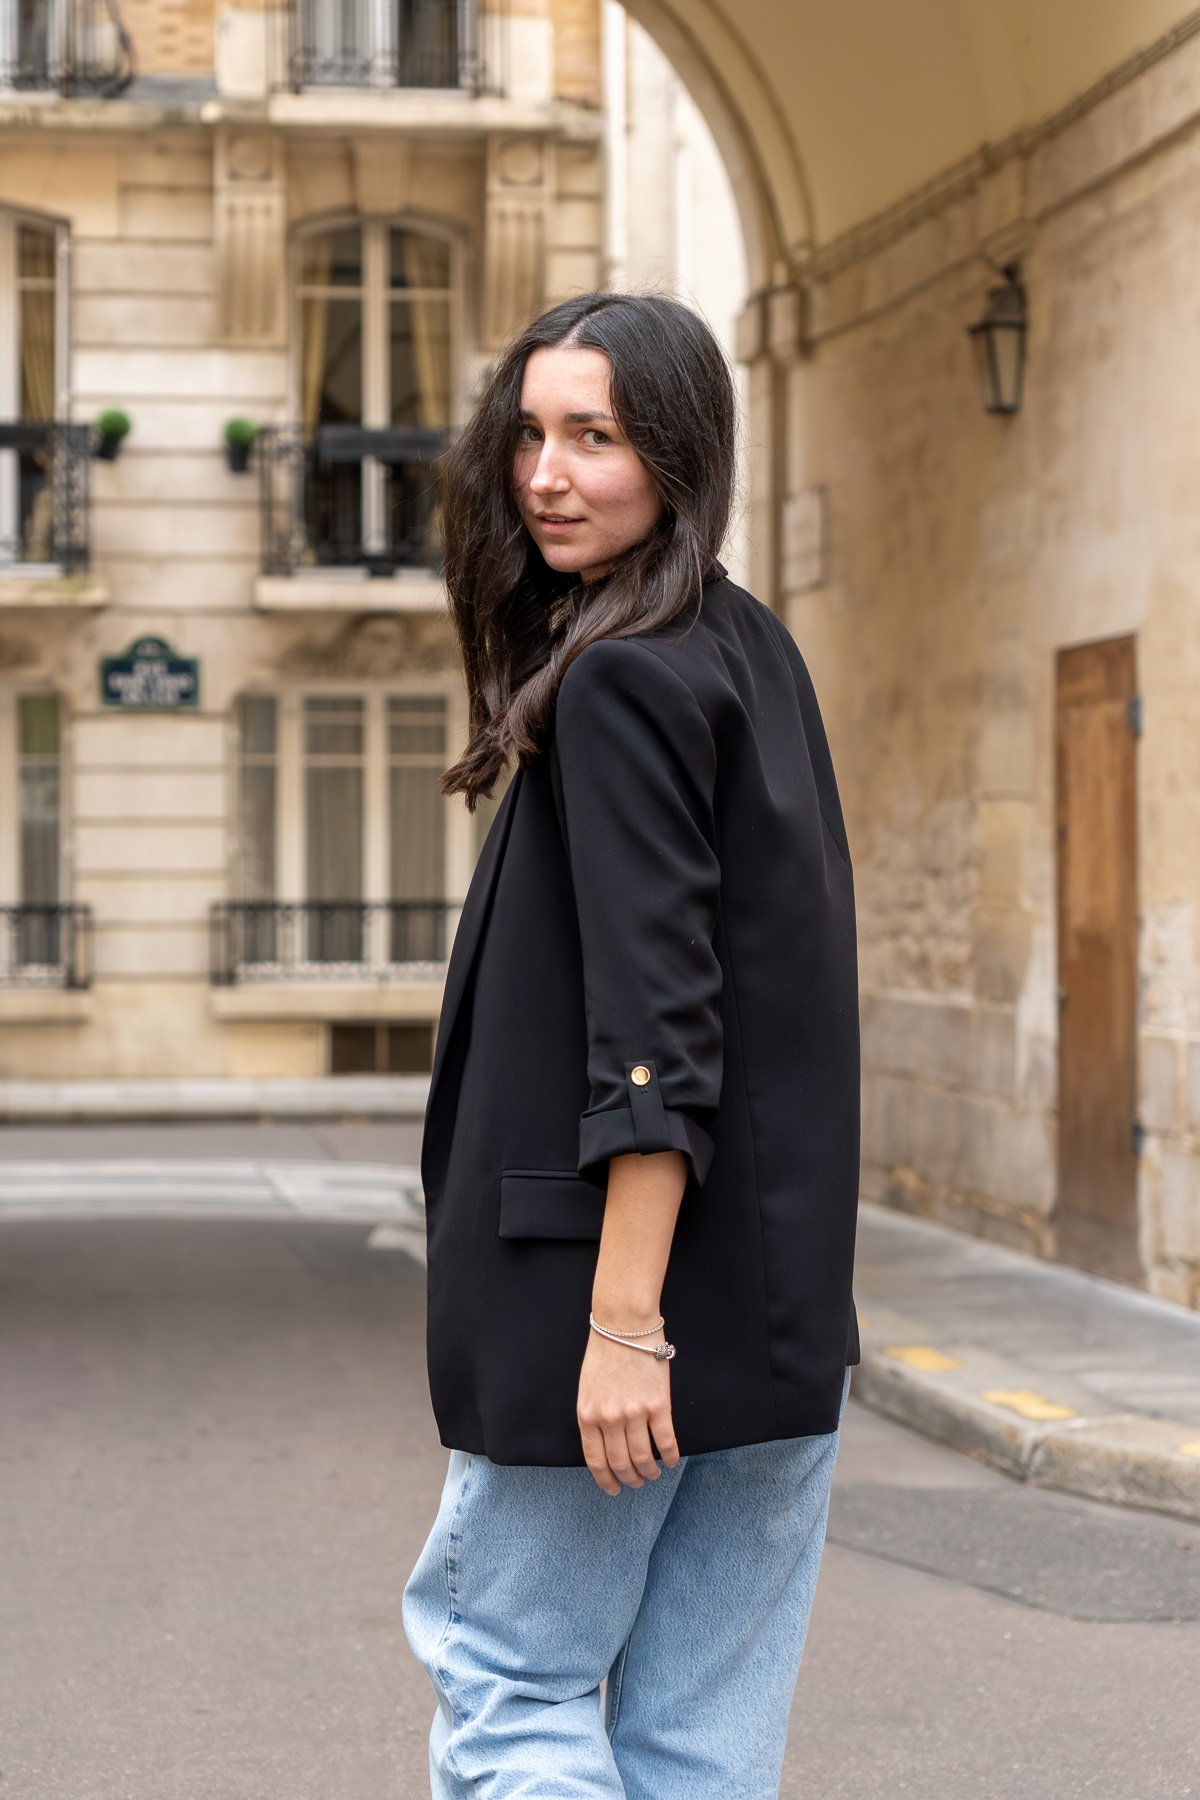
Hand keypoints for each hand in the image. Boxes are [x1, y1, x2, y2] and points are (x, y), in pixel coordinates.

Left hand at [577, 1328, 679, 1495]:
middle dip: (630, 1479)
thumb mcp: (587, 1389)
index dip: (606, 1480)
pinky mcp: (658, 1404)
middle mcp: (609, 1419)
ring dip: (650, 1471)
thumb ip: (594, 1417)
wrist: (624, 1325)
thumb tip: (605, 1445)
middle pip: (621, 1463)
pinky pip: (666, 1440)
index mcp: (587, 1415)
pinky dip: (670, 1456)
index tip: (614, 1489)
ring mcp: (634, 1413)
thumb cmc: (605, 1352)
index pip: (595, 1460)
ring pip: (643, 1457)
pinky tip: (671, 1461)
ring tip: (654, 1474)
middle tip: (637, 1483)